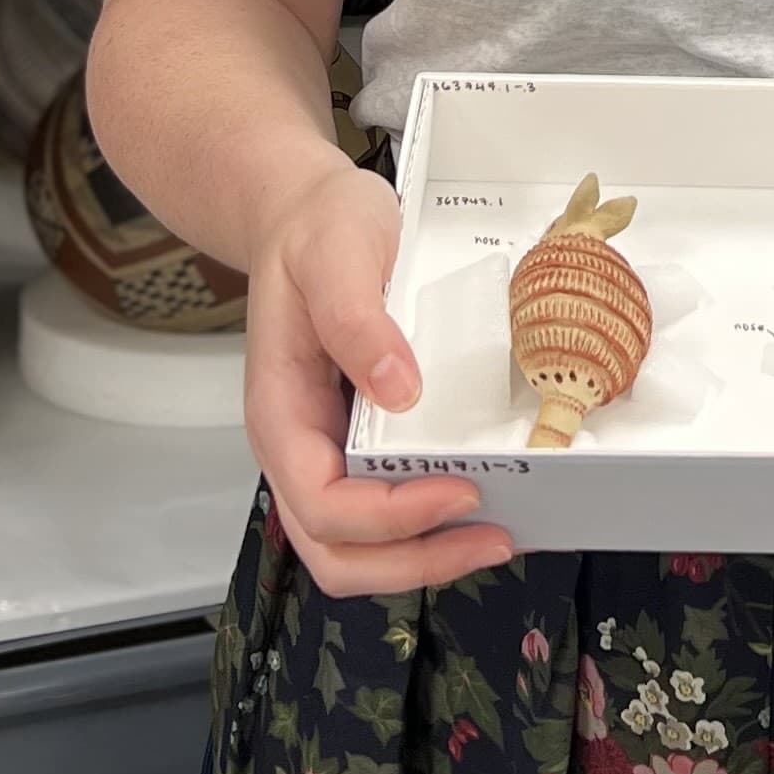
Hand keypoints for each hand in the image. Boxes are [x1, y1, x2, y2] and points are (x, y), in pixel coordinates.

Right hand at [245, 152, 512, 597]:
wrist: (305, 211)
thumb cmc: (315, 229)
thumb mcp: (335, 252)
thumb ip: (356, 320)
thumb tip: (398, 389)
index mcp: (280, 412)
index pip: (321, 504)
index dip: (389, 518)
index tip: (459, 490)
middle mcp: (298, 446)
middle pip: (336, 551)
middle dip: (413, 562)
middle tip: (492, 539)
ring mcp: (326, 449)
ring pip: (358, 547)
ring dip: (423, 556)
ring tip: (493, 536)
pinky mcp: (356, 440)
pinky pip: (382, 511)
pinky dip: (426, 527)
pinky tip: (477, 501)